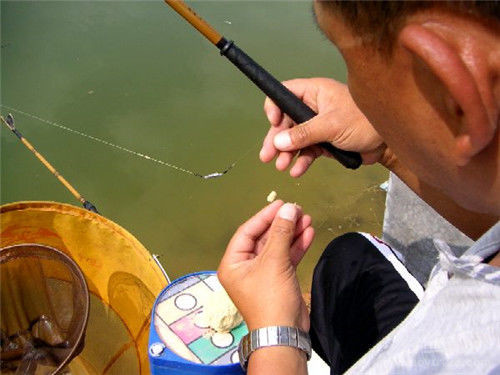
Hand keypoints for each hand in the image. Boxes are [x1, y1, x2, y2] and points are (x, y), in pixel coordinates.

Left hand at [218, 201, 313, 331]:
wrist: (285, 333)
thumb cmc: (270, 301)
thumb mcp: (273, 262)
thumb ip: (280, 233)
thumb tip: (288, 209)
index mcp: (233, 263)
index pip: (247, 232)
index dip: (264, 216)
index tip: (281, 204)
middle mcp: (245, 267)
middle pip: (263, 237)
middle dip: (280, 224)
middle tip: (296, 209)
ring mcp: (262, 273)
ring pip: (277, 246)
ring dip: (291, 232)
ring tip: (306, 217)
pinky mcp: (278, 279)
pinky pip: (286, 257)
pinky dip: (296, 246)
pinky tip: (307, 233)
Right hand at [260, 78, 385, 176]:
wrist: (387, 142)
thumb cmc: (362, 122)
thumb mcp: (331, 126)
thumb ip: (304, 133)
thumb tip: (279, 141)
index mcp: (314, 92)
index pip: (285, 93)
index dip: (275, 107)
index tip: (274, 124)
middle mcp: (313, 107)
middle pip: (286, 121)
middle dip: (276, 139)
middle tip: (267, 156)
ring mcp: (318, 126)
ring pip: (294, 139)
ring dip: (287, 153)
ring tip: (281, 167)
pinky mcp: (324, 142)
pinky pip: (307, 151)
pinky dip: (301, 161)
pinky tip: (297, 172)